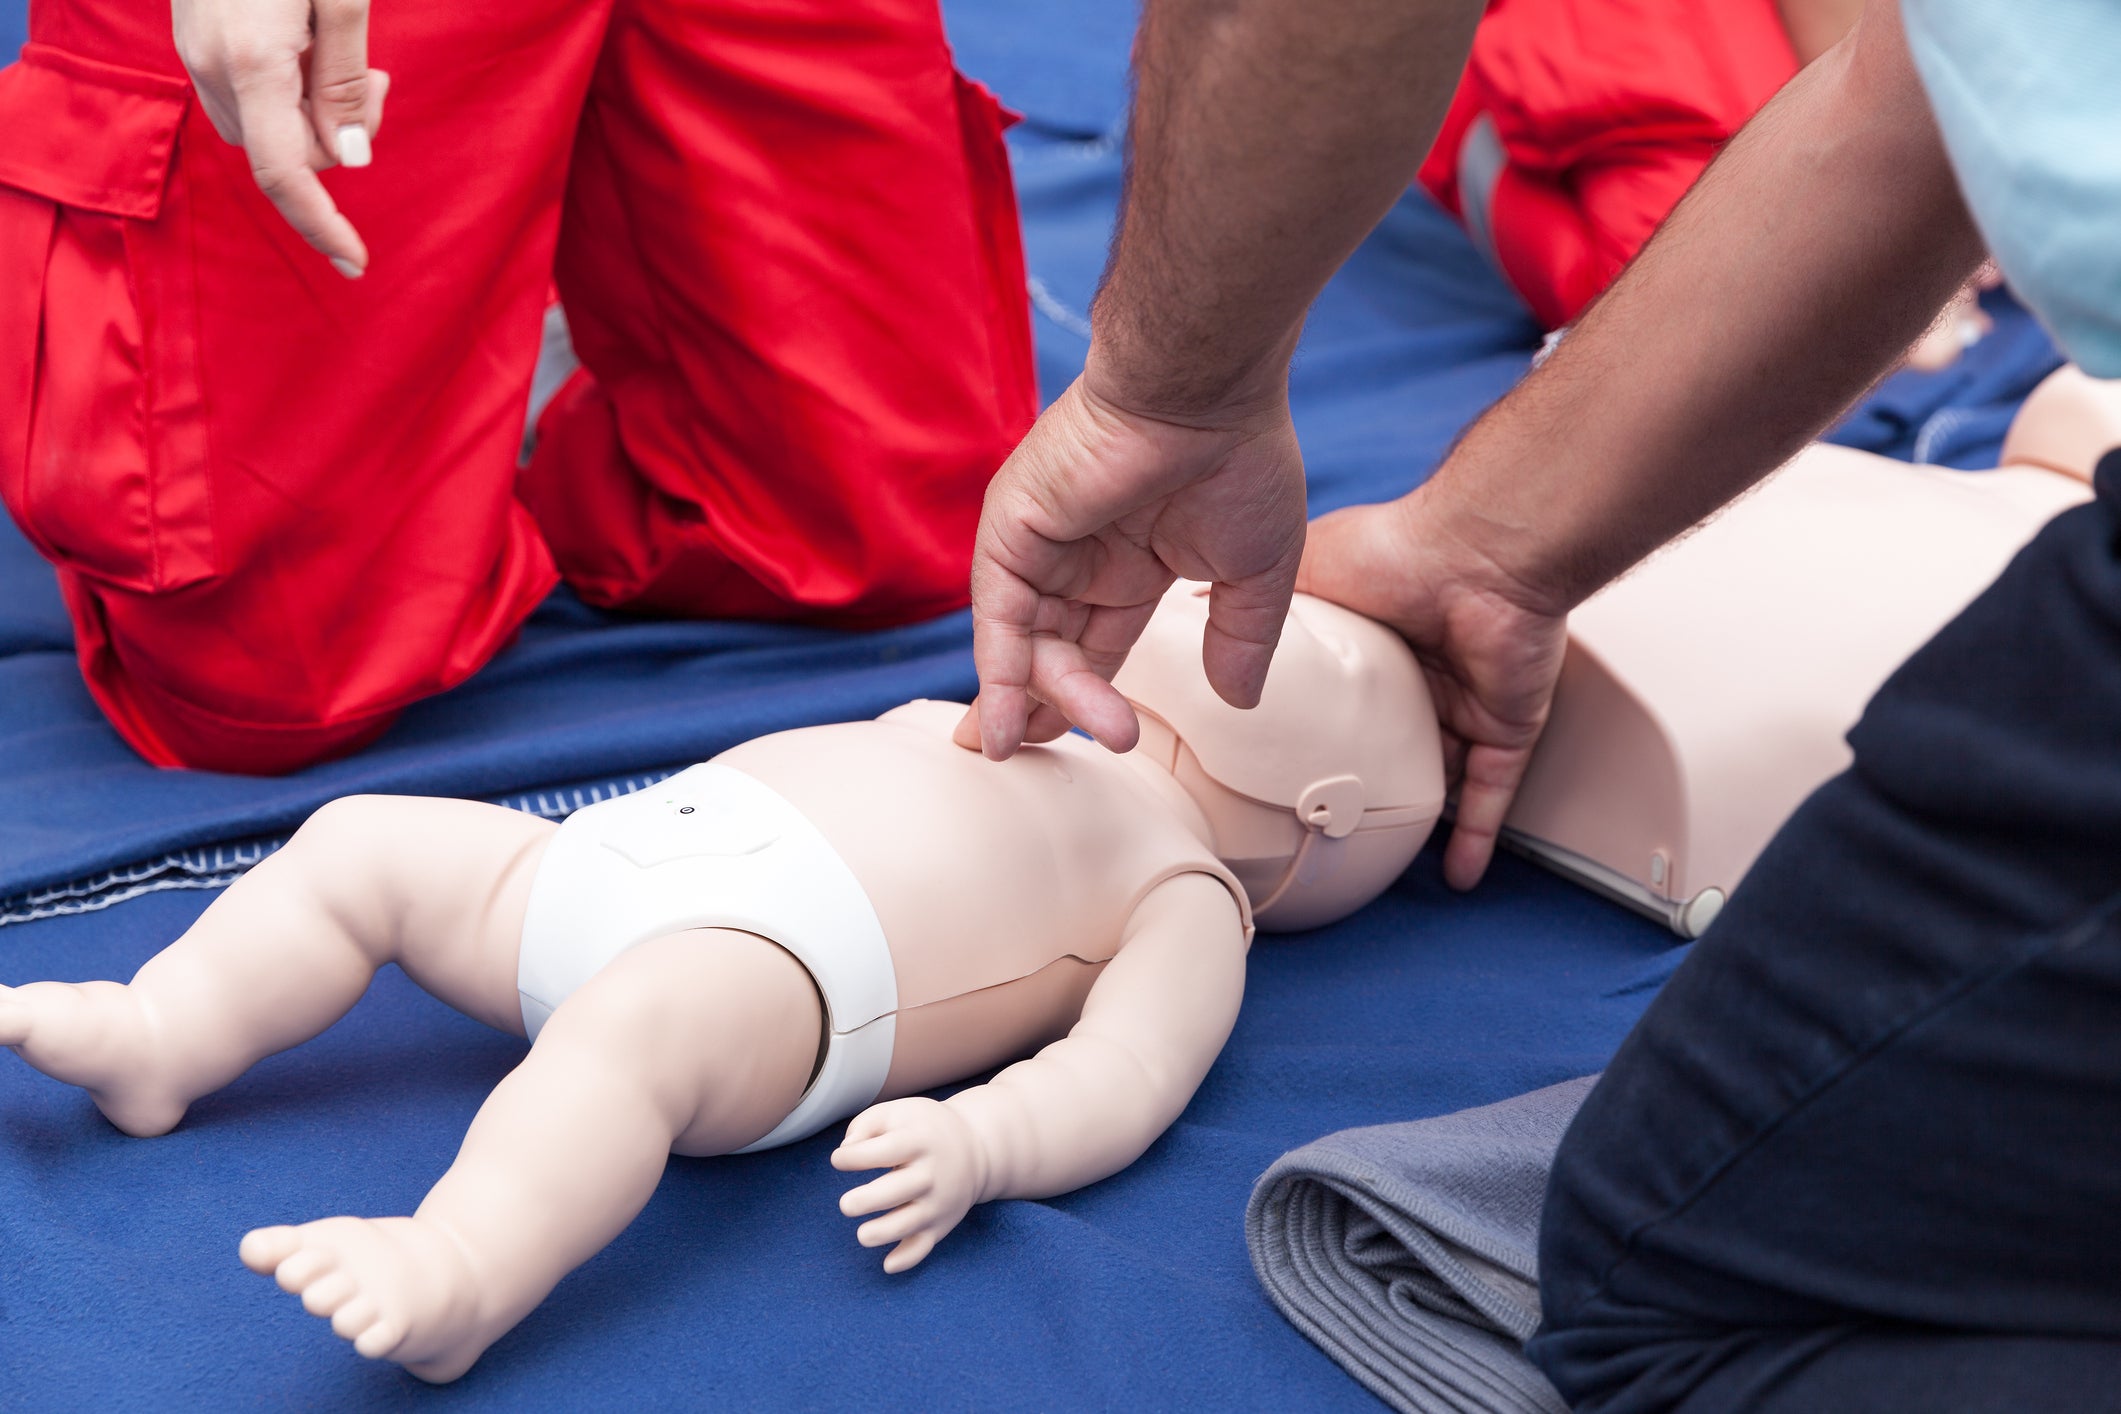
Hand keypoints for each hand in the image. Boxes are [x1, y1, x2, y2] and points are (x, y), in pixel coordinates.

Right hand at [174, 0, 388, 277]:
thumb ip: (344, 77)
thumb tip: (349, 159)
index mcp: (253, 59)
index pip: (285, 173)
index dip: (322, 224)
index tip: (357, 262)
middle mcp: (212, 64)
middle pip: (284, 154)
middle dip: (337, 140)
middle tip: (376, 80)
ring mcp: (194, 50)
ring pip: (266, 129)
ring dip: (314, 116)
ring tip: (348, 58)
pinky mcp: (195, 37)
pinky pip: (249, 97)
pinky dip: (289, 93)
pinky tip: (310, 44)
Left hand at [832, 1097, 988, 1273]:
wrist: (976, 1148)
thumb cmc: (922, 1129)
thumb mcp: (897, 1112)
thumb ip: (866, 1125)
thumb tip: (845, 1152)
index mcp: (919, 1140)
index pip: (885, 1151)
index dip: (855, 1158)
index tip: (839, 1160)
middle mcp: (931, 1173)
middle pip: (898, 1190)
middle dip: (867, 1201)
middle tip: (846, 1205)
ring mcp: (938, 1202)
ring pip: (909, 1224)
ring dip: (882, 1234)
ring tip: (862, 1234)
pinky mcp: (940, 1225)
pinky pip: (924, 1248)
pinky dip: (907, 1260)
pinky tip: (887, 1265)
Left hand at [954, 369, 1307, 759]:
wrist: (1207, 390)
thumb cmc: (1241, 459)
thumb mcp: (1257, 571)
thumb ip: (1241, 638)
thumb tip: (1238, 702)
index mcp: (1131, 562)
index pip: (1097, 645)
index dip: (1088, 698)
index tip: (1089, 747)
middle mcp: (1078, 555)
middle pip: (1052, 651)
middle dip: (1050, 709)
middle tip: (1048, 758)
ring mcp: (1041, 540)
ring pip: (1024, 641)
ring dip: (1035, 698)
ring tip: (1038, 745)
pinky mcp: (1012, 526)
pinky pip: (997, 613)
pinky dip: (997, 670)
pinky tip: (1003, 719)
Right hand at [1299, 491, 1569, 890]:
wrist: (1477, 557)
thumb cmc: (1394, 550)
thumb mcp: (1304, 569)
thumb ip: (1259, 599)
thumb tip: (1191, 606)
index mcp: (1378, 640)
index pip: (1344, 696)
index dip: (1316, 728)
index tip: (1278, 763)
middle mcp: (1424, 674)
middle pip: (1393, 741)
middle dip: (1368, 778)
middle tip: (1323, 818)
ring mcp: (1468, 704)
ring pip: (1440, 774)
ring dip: (1418, 814)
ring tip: (1377, 856)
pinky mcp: (1506, 727)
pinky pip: (1492, 794)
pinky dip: (1477, 837)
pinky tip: (1457, 878)